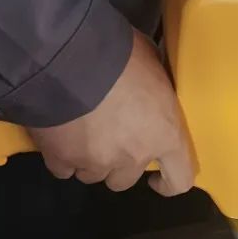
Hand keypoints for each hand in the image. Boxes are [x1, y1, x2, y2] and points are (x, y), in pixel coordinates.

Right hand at [28, 31, 194, 195]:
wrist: (69, 57)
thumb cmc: (120, 55)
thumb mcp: (151, 62)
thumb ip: (154, 85)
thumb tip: (150, 84)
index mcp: (164, 134)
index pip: (179, 179)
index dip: (168, 183)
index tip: (156, 178)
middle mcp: (132, 157)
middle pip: (125, 180)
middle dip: (117, 164)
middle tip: (108, 139)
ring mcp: (95, 162)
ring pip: (92, 175)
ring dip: (89, 160)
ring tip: (80, 133)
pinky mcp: (61, 159)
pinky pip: (62, 169)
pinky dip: (61, 157)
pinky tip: (58, 138)